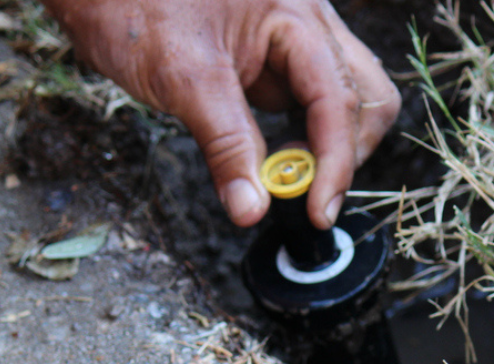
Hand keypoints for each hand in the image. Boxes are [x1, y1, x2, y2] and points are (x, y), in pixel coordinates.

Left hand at [41, 0, 400, 228]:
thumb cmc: (130, 6)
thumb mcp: (181, 79)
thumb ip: (226, 144)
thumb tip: (253, 209)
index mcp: (294, 14)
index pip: (338, 98)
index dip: (334, 162)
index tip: (316, 213)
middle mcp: (306, 20)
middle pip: (364, 95)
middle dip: (344, 150)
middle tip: (305, 194)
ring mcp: (290, 37)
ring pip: (341, 97)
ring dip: (323, 144)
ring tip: (282, 175)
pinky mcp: (268, 54)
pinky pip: (303, 98)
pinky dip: (296, 134)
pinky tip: (264, 154)